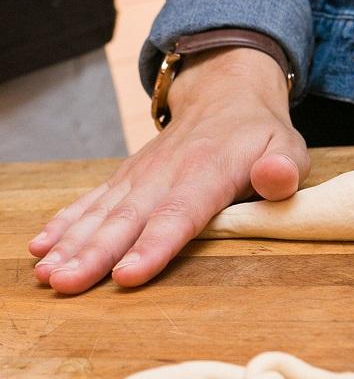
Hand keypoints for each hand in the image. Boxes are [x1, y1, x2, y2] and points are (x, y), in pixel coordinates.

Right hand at [29, 48, 308, 293]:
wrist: (225, 94)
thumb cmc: (260, 135)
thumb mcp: (287, 147)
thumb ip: (283, 167)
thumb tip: (277, 177)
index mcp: (208, 171)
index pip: (180, 213)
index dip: (154, 246)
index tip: (127, 275)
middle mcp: (166, 172)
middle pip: (129, 218)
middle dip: (95, 253)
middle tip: (66, 284)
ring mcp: (141, 174)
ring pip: (103, 212)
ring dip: (73, 243)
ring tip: (48, 274)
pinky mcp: (127, 177)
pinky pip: (93, 199)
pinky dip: (66, 222)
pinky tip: (42, 246)